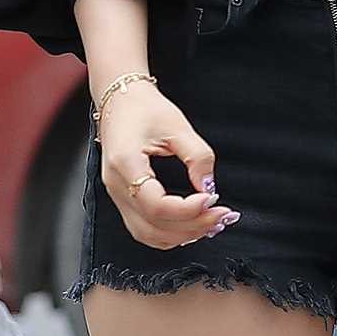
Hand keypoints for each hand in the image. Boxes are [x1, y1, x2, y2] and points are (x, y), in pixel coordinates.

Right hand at [97, 81, 236, 250]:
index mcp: (125, 163)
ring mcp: (116, 194)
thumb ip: (198, 157)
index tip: (212, 199)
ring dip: (181, 235)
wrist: (120, 100)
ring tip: (210, 222)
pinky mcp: (123, 198)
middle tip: (221, 216)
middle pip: (152, 226)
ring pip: (147, 234)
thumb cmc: (144, 108)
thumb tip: (210, 188)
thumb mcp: (178, 126)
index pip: (156, 205)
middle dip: (191, 227)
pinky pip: (144, 227)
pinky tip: (191, 224)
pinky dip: (169, 233)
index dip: (187, 210)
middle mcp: (116, 184)